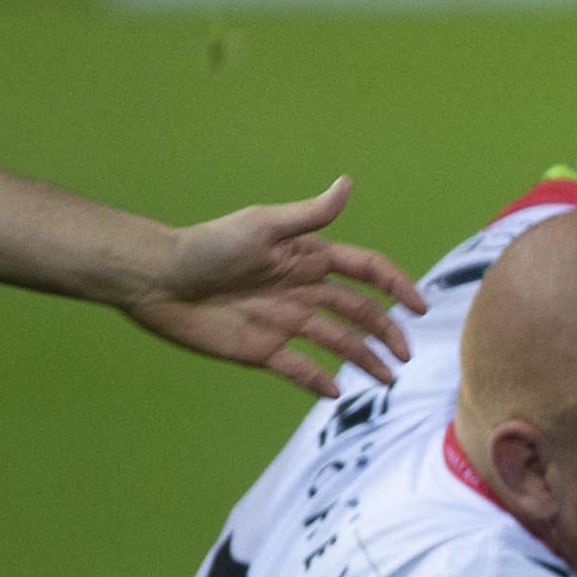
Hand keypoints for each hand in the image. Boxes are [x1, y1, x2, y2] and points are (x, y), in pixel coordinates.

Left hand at [124, 177, 428, 397]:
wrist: (156, 280)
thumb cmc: (207, 247)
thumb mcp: (262, 226)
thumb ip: (309, 215)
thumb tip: (347, 184)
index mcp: (309, 260)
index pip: (366, 272)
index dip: (396, 286)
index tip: (419, 308)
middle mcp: (304, 291)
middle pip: (359, 312)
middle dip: (386, 332)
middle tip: (404, 355)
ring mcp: (285, 322)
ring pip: (337, 342)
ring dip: (363, 359)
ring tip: (384, 380)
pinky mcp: (263, 350)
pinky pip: (299, 368)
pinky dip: (319, 381)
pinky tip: (336, 392)